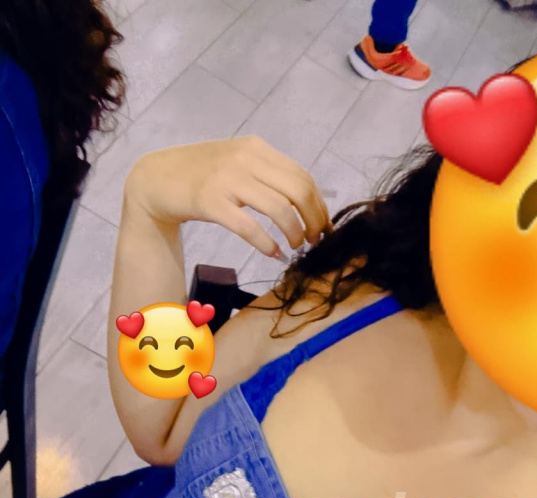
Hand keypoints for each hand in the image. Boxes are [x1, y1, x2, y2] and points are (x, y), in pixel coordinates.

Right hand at [124, 137, 330, 257]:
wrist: (157, 178)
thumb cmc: (202, 175)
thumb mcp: (238, 163)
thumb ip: (267, 174)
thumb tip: (307, 201)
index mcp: (256, 148)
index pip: (303, 177)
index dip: (319, 205)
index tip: (323, 226)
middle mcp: (245, 159)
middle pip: (298, 191)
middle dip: (313, 220)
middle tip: (313, 240)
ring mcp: (227, 179)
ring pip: (280, 209)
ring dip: (295, 233)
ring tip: (296, 247)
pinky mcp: (211, 202)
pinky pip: (250, 227)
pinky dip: (268, 244)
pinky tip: (274, 253)